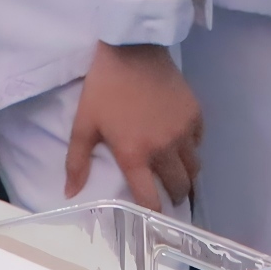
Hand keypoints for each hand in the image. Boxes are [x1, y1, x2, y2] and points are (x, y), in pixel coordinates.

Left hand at [66, 41, 203, 208]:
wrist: (132, 49)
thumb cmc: (104, 88)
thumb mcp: (83, 124)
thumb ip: (77, 163)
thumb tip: (71, 195)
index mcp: (134, 154)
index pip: (150, 199)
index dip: (153, 214)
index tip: (152, 220)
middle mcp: (164, 148)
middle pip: (179, 187)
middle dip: (175, 196)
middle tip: (168, 196)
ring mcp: (183, 131)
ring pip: (194, 168)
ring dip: (187, 175)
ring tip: (178, 174)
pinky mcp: (196, 114)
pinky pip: (199, 142)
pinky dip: (192, 148)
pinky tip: (181, 143)